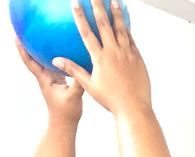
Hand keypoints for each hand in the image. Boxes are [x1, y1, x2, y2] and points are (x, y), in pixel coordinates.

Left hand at [17, 40, 83, 119]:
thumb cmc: (66, 113)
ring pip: (44, 61)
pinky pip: (55, 65)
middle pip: (34, 58)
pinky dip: (55, 56)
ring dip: (40, 49)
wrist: (65, 124)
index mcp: (45, 79)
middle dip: (29, 44)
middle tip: (25, 29)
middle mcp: (46, 77)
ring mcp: (52, 79)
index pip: (30, 62)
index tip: (16, 36)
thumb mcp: (73, 96)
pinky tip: (61, 50)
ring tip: (41, 35)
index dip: (22, 50)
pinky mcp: (59, 82)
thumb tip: (81, 66)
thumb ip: (77, 82)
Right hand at [53, 0, 151, 115]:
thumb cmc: (110, 100)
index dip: (80, 16)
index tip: (75, 3)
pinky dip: (127, 29)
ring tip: (114, 0)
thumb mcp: (89, 85)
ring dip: (116, 13)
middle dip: (98, 6)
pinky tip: (125, 21)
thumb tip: (56, 61)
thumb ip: (74, 70)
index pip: (87, 32)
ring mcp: (127, 54)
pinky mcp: (137, 58)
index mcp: (99, 58)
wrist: (134, 108)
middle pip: (104, 24)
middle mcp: (113, 52)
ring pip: (121, 28)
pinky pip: (131, 40)